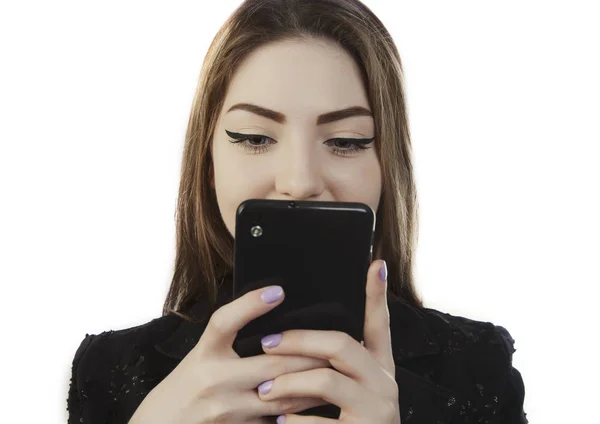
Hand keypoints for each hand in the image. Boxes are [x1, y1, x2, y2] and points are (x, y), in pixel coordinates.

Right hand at [128, 285, 329, 423]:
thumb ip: (230, 339)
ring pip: (282, 395)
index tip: (278, 290)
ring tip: (337, 371)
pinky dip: (297, 412)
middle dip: (310, 355)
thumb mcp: (201, 356)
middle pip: (272, 363)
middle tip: (338, 344)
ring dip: (312, 385)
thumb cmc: (185, 387)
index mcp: (204, 353)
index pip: (225, 321)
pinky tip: (317, 404)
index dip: (250, 304)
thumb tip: (270, 313)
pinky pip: (275, 420)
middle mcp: (214, 379)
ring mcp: (225, 410)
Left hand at [256, 260, 400, 422]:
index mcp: (379, 367)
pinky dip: (296, 422)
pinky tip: (279, 423)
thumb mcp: (345, 393)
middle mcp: (385, 383)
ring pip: (327, 381)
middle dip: (299, 341)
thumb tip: (289, 338)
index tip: (375, 264)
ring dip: (289, 383)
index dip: (378, 294)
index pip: (380, 324)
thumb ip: (330, 366)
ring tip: (263, 390)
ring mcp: (378, 410)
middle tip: (266, 343)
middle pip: (341, 345)